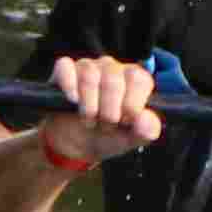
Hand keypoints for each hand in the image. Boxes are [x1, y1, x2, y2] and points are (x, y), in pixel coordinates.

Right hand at [31, 49, 165, 168]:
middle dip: (109, 111)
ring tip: (89, 120)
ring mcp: (88, 66)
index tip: (125, 121)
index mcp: (134, 79)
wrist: (75, 145)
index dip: (132, 104)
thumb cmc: (107, 136)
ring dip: (88, 106)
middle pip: (113, 80)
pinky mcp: (64, 70)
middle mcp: (112, 68)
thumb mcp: (131, 139)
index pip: (139, 80)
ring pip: (90, 76)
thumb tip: (144, 118)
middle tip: (105, 126)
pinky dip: (69, 85)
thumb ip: (147, 130)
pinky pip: (66, 67)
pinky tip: (73, 100)